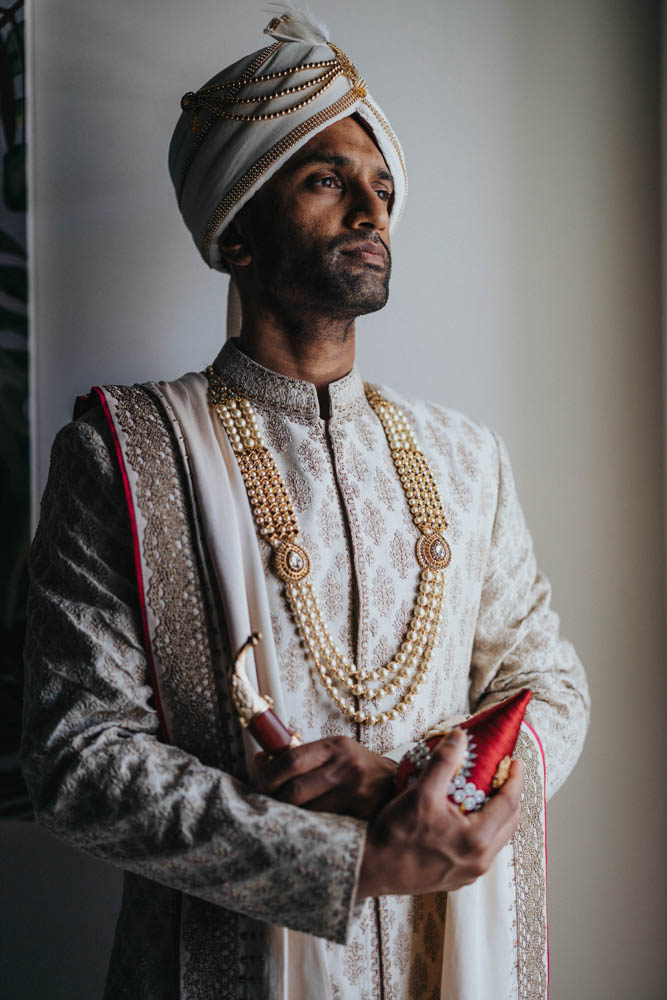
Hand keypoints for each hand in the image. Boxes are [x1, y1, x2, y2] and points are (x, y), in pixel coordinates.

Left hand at [255, 735, 397, 819]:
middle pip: (295, 791)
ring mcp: (355, 793)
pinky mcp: (362, 816)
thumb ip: (299, 756)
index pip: (291, 760)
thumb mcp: (334, 752)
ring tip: (285, 821)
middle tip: (268, 809)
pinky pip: (326, 827)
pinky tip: (307, 831)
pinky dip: (312, 830)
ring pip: (308, 813)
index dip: (268, 777)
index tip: (259, 788)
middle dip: (276, 803)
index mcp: (335, 746)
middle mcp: (346, 767)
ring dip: (292, 820)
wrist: (399, 785)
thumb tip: (259, 760)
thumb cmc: (359, 768)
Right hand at [357, 729, 523, 898]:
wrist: (371, 869)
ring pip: (497, 839)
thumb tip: (460, 735)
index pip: (509, 804)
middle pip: (509, 823)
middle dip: (511, 797)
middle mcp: (479, 861)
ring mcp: (469, 873)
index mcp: (476, 839)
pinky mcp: (457, 879)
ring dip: (497, 815)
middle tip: (503, 776)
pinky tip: (465, 817)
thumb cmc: (396, 833)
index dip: (516, 780)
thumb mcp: (421, 792)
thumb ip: (444, 761)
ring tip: (486, 793)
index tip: (516, 762)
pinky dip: (482, 830)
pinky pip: (481, 851)